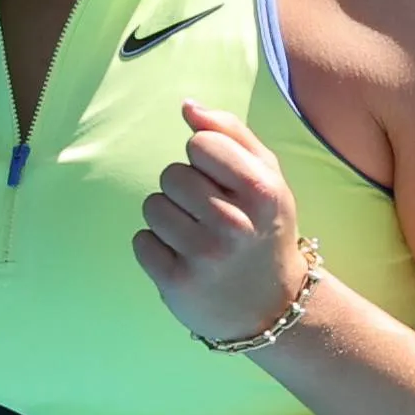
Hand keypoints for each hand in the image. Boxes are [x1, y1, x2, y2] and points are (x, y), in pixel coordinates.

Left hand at [132, 100, 306, 346]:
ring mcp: (204, 256)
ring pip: (152, 206)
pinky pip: (141, 241)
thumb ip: (231, 133)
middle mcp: (234, 223)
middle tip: (210, 214)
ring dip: (168, 218)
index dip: (205, 159)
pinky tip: (183, 258)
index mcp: (262, 190)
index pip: (200, 143)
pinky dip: (156, 247)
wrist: (273, 308)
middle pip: (172, 174)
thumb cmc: (265, 230)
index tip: (222, 182)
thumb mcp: (268, 178)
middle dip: (184, 190)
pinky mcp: (177, 283)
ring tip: (197, 236)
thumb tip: (187, 106)